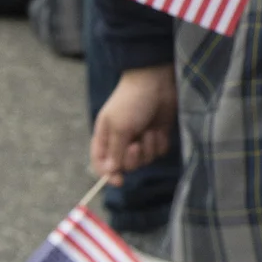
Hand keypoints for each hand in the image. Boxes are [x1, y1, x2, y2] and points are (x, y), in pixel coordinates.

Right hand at [90, 65, 177, 184]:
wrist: (157, 81)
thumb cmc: (132, 101)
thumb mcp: (119, 127)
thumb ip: (115, 151)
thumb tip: (112, 171)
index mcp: (105, 136)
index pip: (101, 163)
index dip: (108, 174)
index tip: (119, 180)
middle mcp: (122, 139)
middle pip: (125, 165)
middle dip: (133, 159)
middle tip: (136, 144)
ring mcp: (141, 137)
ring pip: (145, 160)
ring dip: (148, 149)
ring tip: (149, 131)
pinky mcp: (158, 133)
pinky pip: (159, 152)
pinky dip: (160, 143)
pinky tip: (159, 129)